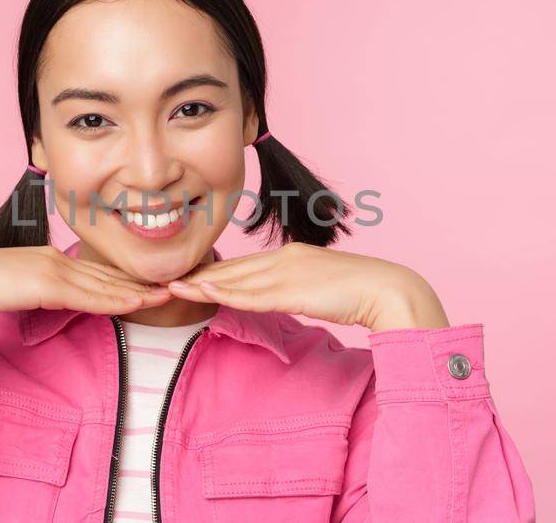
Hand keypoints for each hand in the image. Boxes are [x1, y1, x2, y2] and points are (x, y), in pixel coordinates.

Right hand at [0, 246, 171, 314]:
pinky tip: (138, 303)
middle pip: (110, 275)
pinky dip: (117, 300)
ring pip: (106, 284)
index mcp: (54, 258)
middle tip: (178, 284)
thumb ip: (42, 290)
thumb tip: (59, 299)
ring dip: (140, 291)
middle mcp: (60, 260)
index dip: (128, 278)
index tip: (154, 283)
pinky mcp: (48, 285)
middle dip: (145, 281)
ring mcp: (55, 270)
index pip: (99, 271)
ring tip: (170, 294)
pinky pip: (89, 296)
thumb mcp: (21, 285)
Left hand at [166, 243, 449, 331]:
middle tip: (166, 280)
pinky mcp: (292, 290)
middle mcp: (283, 259)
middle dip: (198, 275)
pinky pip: (251, 294)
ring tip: (172, 286)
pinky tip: (203, 293)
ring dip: (201, 285)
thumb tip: (283, 299)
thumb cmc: (361, 292)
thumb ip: (297, 290)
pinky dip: (225, 294)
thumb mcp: (320, 288)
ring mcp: (286, 272)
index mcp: (290, 257)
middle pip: (232, 269)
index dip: (213, 272)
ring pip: (234, 279)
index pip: (243, 266)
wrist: (388, 289)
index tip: (188, 278)